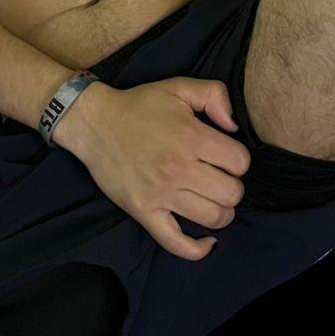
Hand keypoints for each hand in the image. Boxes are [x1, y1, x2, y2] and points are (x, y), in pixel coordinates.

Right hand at [58, 78, 251, 260]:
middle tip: (218, 177)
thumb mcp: (178, 86)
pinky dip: (197, 249)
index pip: (240, 162)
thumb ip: (215, 94)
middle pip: (231, 193)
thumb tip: (233, 126)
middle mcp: (179, 168)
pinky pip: (176, 243)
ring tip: (212, 200)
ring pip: (213, 217)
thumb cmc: (139, 106)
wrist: (95, 123)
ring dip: (221, 212)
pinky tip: (208, 242)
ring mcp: (161, 194)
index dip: (237, 159)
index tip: (224, 155)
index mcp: (191, 137)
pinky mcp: (144, 212)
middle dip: (232, 186)